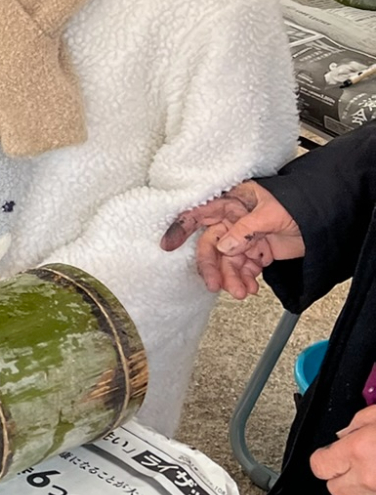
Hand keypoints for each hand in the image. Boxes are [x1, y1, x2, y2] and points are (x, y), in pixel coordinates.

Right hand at [159, 180, 303, 300]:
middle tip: (216, 285)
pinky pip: (243, 268)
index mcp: (233, 202)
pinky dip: (245, 279)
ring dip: (232, 278)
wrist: (327, 219)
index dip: (182, 227)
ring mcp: (245, 236)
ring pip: (228, 261)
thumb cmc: (299, 204)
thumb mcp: (271, 214)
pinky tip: (251, 287)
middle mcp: (234, 219)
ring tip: (242, 292)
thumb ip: (245, 230)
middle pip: (212, 245)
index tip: (168, 245)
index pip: (200, 213)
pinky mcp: (257, 251)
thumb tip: (224, 246)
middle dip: (213, 267)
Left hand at [311, 403, 375, 494]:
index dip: (322, 458)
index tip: (328, 453)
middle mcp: (369, 477)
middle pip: (335, 489)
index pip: (319, 466)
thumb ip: (358, 422)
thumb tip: (343, 434)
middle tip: (353, 462)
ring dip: (365, 485)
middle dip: (340, 477)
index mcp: (360, 450)